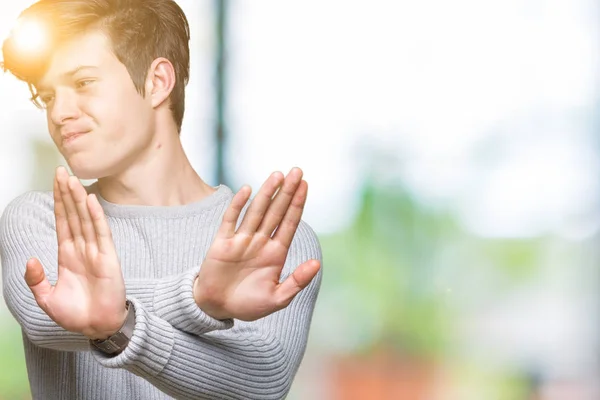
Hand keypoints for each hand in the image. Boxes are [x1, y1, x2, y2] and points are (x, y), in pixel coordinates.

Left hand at [24, 166, 126, 339]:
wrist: (97, 326)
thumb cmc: (76, 314)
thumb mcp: (46, 299)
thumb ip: (35, 280)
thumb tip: (31, 259)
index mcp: (68, 255)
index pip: (62, 222)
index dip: (58, 203)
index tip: (55, 184)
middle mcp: (82, 249)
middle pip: (73, 214)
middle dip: (66, 193)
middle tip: (61, 171)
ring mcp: (96, 251)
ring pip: (85, 219)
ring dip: (79, 199)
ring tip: (72, 180)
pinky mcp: (108, 258)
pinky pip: (101, 233)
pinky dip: (96, 216)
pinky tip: (90, 201)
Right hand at [193, 167, 320, 320]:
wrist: (216, 308)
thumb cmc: (248, 304)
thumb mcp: (277, 298)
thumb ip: (297, 281)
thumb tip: (317, 264)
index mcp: (276, 253)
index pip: (289, 223)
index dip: (297, 204)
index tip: (305, 185)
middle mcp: (260, 242)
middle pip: (276, 211)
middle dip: (287, 192)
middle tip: (297, 171)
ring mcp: (241, 240)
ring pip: (256, 211)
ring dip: (267, 193)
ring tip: (278, 175)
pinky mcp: (222, 243)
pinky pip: (231, 220)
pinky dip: (238, 205)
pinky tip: (247, 190)